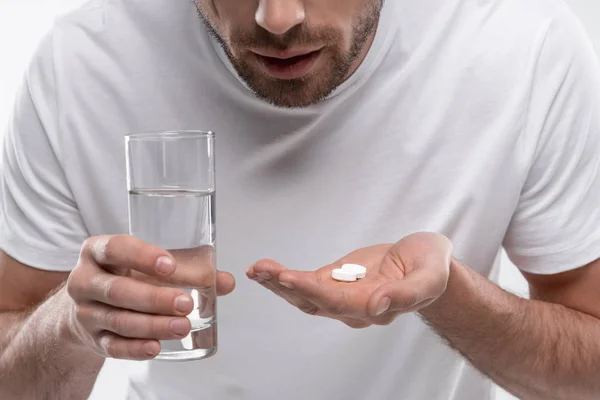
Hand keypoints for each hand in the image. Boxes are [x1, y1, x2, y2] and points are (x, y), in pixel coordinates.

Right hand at [65, 235, 234, 359]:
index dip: (142, 256)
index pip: (115, 248)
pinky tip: (156, 347)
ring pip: (118, 320)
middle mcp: (85, 280)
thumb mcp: (146, 263)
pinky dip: (135, 348)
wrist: (87, 303)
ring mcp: (85, 312)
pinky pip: (112, 346)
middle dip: (154, 298)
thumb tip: (226, 281)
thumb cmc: (125, 274)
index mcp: (97, 251)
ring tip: (182, 326)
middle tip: (186, 303)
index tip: (170, 265)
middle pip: (117, 290)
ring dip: (152, 325)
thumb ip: (187, 268)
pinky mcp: (92, 339)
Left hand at [247, 232, 451, 327]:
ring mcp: (342, 294)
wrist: (426, 261)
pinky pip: (306, 282)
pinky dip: (284, 277)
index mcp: (375, 307)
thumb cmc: (431, 267)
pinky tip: (268, 269)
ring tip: (257, 269)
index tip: (289, 277)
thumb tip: (378, 305)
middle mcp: (353, 306)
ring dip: (278, 283)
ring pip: (304, 294)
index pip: (338, 302)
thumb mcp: (429, 277)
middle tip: (262, 271)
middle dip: (285, 286)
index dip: (312, 290)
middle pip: (313, 301)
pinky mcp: (336, 280)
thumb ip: (406, 294)